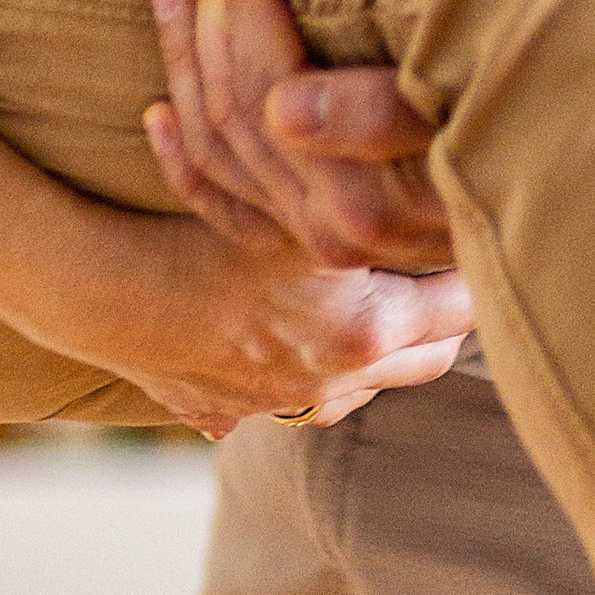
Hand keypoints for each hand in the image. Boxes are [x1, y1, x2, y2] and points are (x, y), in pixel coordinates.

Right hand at [83, 220, 474, 438]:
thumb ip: (370, 198)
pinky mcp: (228, 408)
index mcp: (364, 335)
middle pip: (427, 360)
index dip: (477, 270)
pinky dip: (298, 376)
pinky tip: (289, 346)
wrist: (108, 293)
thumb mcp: (298, 209)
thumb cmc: (205, 236)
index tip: (486, 238)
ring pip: (360, 388)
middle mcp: (334, 382)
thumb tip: (432, 186)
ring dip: (376, 352)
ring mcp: (281, 402)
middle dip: (446, 318)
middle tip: (455, 272)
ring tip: (381, 306)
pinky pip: (282, 401)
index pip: (459, 308)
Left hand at [144, 0, 460, 275]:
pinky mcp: (304, 256)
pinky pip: (218, 205)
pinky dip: (181, 154)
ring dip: (185, 63)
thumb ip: (383, 113)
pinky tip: (156, 109)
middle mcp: (341, 238)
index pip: (276, 96)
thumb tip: (280, 110)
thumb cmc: (554, 133)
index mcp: (377, 205)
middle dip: (211, 26)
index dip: (253, 6)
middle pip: (243, 121)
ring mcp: (317, 250)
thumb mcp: (479, 114)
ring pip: (221, 152)